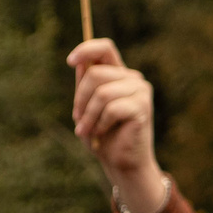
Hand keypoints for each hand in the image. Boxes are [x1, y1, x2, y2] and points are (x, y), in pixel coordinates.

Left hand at [68, 39, 168, 212]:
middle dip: (80, 98)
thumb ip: (85, 85)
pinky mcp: (142, 107)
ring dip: (88, 115)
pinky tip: (101, 133)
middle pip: (96, 73)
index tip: (70, 62)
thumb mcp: (87, 107)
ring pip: (102, 92)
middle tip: (77, 120)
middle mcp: (133, 79)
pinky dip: (100, 123)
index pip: (105, 48)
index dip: (86, 49)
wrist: (122, 163)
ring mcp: (141, 92)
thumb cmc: (104, 136)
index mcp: (119, 75)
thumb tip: (78, 63)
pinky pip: (112, 108)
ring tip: (86, 131)